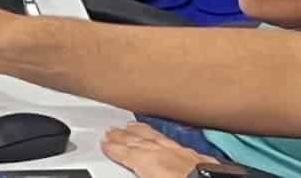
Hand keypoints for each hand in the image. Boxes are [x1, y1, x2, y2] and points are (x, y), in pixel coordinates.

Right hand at [101, 122, 216, 177]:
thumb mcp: (148, 177)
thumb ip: (139, 172)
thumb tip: (133, 170)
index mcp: (148, 161)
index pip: (125, 153)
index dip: (113, 148)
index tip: (104, 143)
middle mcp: (162, 152)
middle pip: (136, 141)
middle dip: (122, 136)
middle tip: (111, 132)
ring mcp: (180, 151)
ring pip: (154, 137)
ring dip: (140, 132)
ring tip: (130, 127)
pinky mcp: (196, 155)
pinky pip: (172, 140)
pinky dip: (162, 136)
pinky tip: (161, 136)